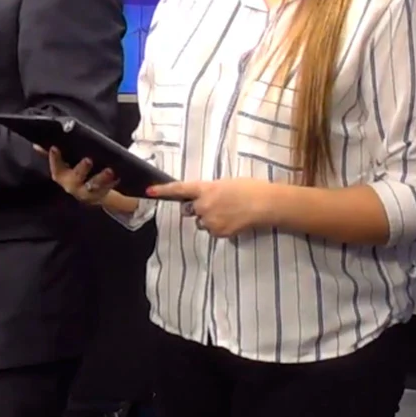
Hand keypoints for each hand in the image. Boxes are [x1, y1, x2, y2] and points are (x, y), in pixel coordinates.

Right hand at [44, 146, 116, 206]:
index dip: (54, 159)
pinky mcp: (100, 196)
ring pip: (93, 186)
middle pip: (76, 178)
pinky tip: (118, 176)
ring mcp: (86, 193)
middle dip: (81, 170)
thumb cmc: (76, 174)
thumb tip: (36, 144)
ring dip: (101, 179)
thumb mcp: (63, 166)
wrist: (91, 194)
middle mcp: (72, 186)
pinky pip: (106, 190)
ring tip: (110, 170)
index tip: (55, 148)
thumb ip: (52, 156)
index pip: (55, 168)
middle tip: (88, 160)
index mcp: (61, 176)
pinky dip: (112, 183)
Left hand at [145, 178, 277, 236]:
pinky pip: (213, 232)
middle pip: (188, 210)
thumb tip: (203, 197)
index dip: (163, 191)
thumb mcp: (226, 183)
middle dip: (196, 209)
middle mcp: (203, 205)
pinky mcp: (219, 233)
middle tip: (214, 204)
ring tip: (230, 212)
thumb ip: (209, 190)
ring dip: (210, 219)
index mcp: (205, 188)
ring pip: (202, 223)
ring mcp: (210, 220)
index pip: (179, 189)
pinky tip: (233, 221)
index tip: (149, 192)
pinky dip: (220, 228)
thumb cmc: (250, 189)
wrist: (266, 204)